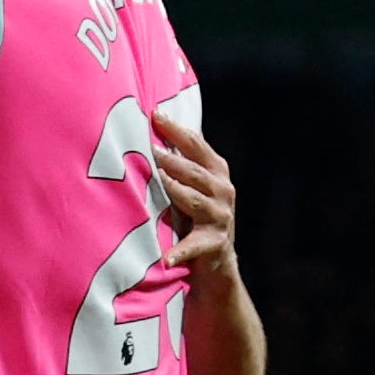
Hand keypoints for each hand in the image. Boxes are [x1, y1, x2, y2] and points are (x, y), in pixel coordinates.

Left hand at [150, 114, 238, 281]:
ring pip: (194, 200)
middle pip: (194, 171)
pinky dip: (180, 252)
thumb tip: (153, 127)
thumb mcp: (194, 184)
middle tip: (151, 149)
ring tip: (159, 180)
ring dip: (176, 190)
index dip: (176, 129)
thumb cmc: (197, 215)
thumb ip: (181, 161)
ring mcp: (220, 216)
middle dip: (173, 160)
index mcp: (216, 171)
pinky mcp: (214, 243)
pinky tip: (166, 258)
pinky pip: (194, 245)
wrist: (217, 260)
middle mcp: (223, 190)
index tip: (155, 114)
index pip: (196, 144)